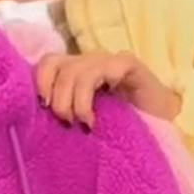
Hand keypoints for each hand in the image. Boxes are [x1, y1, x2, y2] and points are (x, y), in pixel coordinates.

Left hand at [36, 51, 181, 129]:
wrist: (157, 131)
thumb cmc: (116, 131)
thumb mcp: (80, 122)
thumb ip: (63, 113)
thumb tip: (35, 119)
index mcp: (75, 73)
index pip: (48, 63)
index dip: (40, 83)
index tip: (43, 109)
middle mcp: (89, 62)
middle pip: (59, 67)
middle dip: (58, 99)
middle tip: (68, 124)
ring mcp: (109, 61)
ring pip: (78, 70)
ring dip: (75, 102)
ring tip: (85, 124)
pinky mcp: (128, 64)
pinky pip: (105, 69)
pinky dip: (93, 94)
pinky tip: (96, 117)